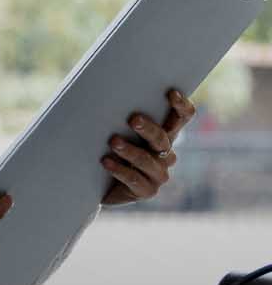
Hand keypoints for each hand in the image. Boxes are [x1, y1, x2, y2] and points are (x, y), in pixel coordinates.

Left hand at [100, 88, 195, 206]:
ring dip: (129, 150)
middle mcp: (166, 154)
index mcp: (165, 135)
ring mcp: (159, 174)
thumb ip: (124, 119)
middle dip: (148, 128)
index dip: (181, 106)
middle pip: (162, 138)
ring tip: (113, 141)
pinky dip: (119, 169)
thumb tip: (115, 97)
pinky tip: (105, 161)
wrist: (102, 186)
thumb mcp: (120, 131)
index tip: (170, 93)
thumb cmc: (111, 150)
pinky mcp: (147, 191)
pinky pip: (134, 179)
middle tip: (133, 119)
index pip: (182, 118)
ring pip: (147, 159)